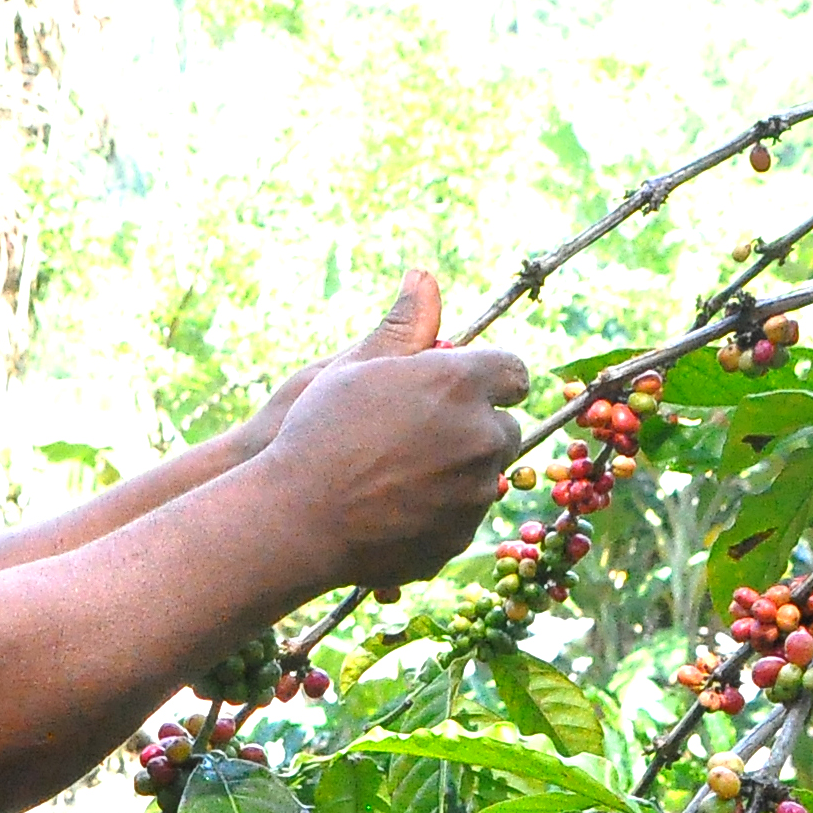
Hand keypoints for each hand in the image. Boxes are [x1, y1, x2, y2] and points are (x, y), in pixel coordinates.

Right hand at [249, 270, 529, 590]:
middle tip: (419, 433)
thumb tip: (423, 277)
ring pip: (486, 475)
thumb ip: (403, 326)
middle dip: (474, 428)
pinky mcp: (462, 535)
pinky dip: (441, 511)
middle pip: (504, 428)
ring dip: (458, 471)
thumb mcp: (356, 366)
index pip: (513, 372)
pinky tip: (395, 507)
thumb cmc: (319, 431)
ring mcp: (476, 492)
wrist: (299, 518)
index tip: (467, 386)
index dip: (491, 379)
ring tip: (398, 473)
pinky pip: (464, 515)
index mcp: (461, 384)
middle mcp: (481, 436)